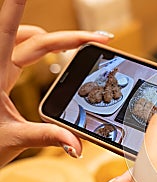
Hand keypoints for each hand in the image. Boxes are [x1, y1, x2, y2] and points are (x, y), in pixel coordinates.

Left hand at [0, 0, 111, 166]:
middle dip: (70, 36)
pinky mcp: (5, 79)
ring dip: (54, 40)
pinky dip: (44, 51)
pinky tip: (58, 57)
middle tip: (98, 39)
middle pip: (38, 40)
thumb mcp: (14, 139)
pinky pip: (26, 55)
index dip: (16, 7)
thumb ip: (48, 137)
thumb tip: (76, 143)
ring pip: (31, 44)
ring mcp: (2, 72)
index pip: (9, 32)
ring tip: (80, 45)